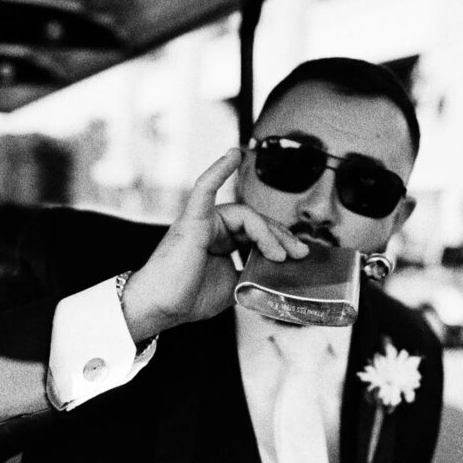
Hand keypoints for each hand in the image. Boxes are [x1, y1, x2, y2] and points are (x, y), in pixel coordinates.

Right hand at [122, 147, 308, 338]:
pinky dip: (219, 169)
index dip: (280, 241)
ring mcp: (202, 220)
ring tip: (281, 254)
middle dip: (281, 236)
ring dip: (268, 232)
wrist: (161, 308)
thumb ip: (250, 274)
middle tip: (301, 252)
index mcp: (221, 241)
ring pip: (245, 214)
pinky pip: (205, 188)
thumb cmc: (188, 298)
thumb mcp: (233, 287)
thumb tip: (275, 271)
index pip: (257, 231)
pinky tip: (234, 154)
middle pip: (256, 222)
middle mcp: (212, 226)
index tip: (299, 255)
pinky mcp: (193, 219)